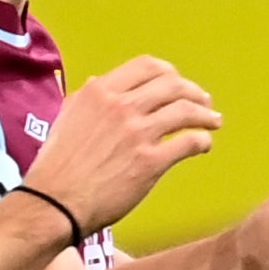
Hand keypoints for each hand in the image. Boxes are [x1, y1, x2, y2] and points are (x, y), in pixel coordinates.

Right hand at [26, 56, 222, 233]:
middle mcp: (121, 106)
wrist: (55, 202)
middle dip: (194, 92)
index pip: (147, 67)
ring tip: (213, 122)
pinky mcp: (150, 162)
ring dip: (205, 115)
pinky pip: (188, 142)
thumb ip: (86, 99)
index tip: (178, 84)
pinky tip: (204, 145)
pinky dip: (202, 141)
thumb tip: (98, 83)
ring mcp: (138, 133)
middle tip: (203, 102)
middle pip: (173, 85)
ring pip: (186, 111)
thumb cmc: (56, 166)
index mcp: (100, 92)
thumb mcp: (66, 118)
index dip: (170, 74)